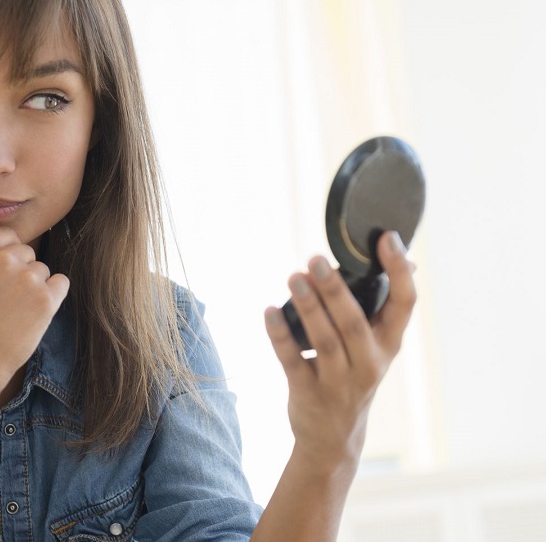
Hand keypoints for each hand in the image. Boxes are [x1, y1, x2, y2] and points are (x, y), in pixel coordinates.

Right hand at [0, 227, 69, 394]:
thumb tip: (7, 260)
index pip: (7, 236)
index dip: (9, 256)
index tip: (3, 276)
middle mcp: (2, 257)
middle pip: (27, 253)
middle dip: (22, 273)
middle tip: (7, 303)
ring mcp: (25, 276)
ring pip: (43, 271)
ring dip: (35, 288)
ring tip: (14, 316)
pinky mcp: (45, 298)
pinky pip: (61, 284)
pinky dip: (53, 297)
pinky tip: (35, 316)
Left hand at [263, 231, 416, 469]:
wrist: (334, 439)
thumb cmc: (354, 376)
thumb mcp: (376, 348)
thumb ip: (383, 308)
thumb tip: (408, 262)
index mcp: (388, 344)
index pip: (404, 305)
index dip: (399, 271)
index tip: (387, 238)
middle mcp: (368, 363)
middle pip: (354, 323)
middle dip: (335, 290)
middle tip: (317, 259)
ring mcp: (338, 381)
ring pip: (324, 341)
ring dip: (308, 308)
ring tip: (294, 278)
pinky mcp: (307, 392)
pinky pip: (292, 360)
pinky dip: (280, 335)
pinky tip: (269, 311)